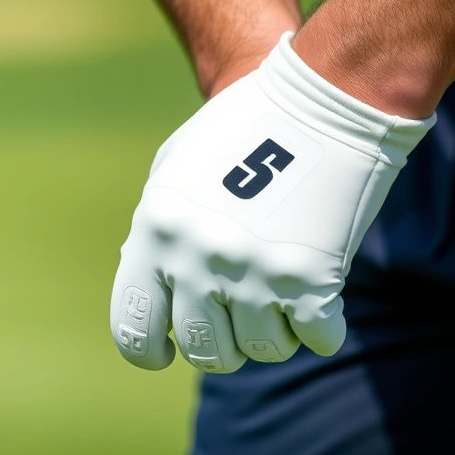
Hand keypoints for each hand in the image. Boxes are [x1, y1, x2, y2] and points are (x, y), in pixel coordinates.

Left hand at [110, 32, 434, 372]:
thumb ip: (158, 235)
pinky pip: (316, 337)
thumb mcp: (174, 176)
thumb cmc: (240, 134)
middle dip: (220, 349)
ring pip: (262, 349)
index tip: (163, 354)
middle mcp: (196, 258)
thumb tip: (153, 296)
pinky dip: (322, 327)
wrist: (318, 99)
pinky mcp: (310, 276)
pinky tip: (320, 297)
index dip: (146, 351)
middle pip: (203, 351)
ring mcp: (253, 270)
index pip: (132, 326)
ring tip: (279, 296)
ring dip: (273, 333)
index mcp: (155, 232)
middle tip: (234, 327)